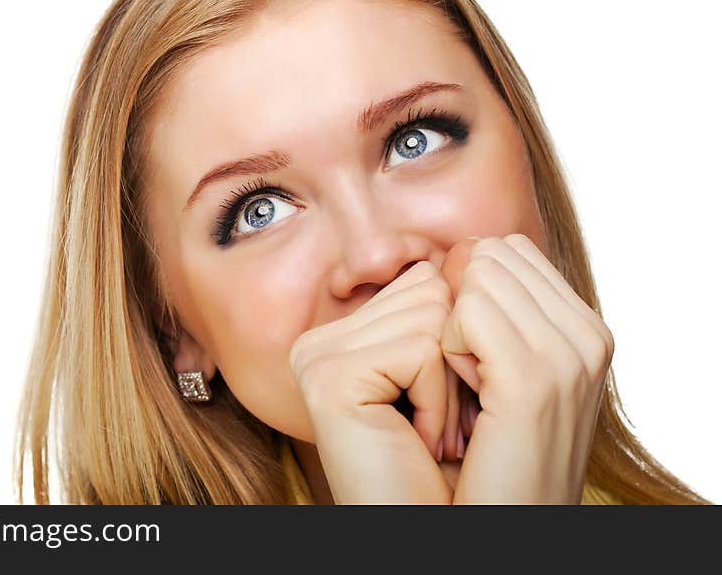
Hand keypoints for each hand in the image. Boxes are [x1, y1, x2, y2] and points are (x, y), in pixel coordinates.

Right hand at [289, 259, 458, 503]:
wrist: (442, 539)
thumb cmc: (459, 469)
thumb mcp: (458, 372)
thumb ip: (450, 306)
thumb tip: (470, 248)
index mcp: (348, 334)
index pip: (430, 280)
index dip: (465, 341)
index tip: (450, 405)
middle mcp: (325, 340)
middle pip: (433, 289)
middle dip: (460, 360)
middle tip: (443, 426)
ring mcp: (318, 356)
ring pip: (433, 312)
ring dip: (454, 386)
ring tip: (429, 435)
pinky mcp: (327, 376)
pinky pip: (421, 348)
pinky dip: (439, 401)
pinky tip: (415, 441)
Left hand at [440, 234, 614, 503]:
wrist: (502, 531)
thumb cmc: (490, 455)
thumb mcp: (505, 373)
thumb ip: (500, 313)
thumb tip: (460, 254)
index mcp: (586, 330)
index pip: (508, 249)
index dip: (469, 288)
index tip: (471, 352)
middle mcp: (588, 336)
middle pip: (490, 253)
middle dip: (461, 301)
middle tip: (466, 371)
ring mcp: (569, 355)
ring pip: (476, 274)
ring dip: (451, 326)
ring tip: (468, 386)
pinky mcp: (536, 379)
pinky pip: (465, 311)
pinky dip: (444, 347)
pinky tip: (462, 394)